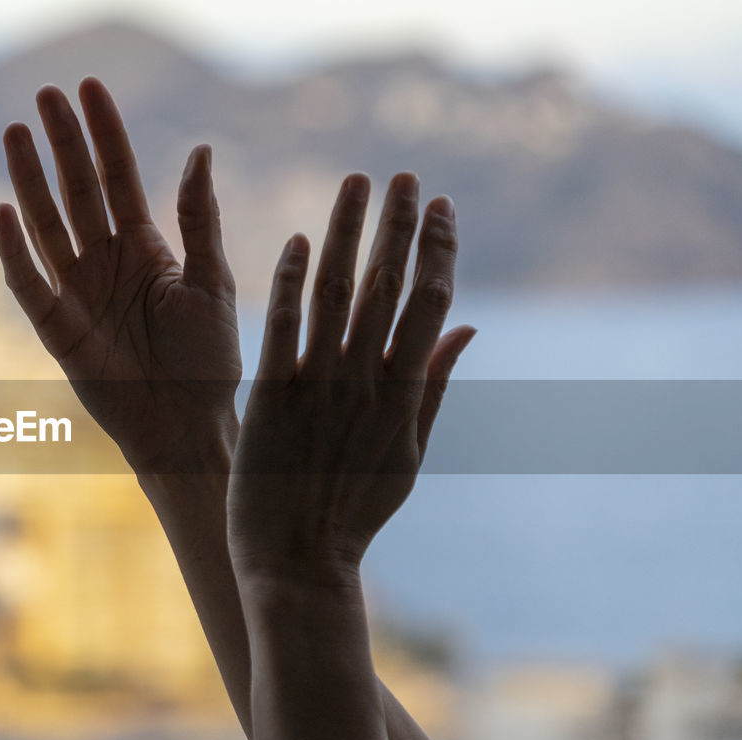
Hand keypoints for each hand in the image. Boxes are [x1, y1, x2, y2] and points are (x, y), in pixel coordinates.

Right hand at [0, 77, 240, 470]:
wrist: (190, 426)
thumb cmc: (208, 362)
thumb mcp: (212, 283)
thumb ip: (200, 220)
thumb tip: (201, 150)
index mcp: (144, 247)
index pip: (118, 176)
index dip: (104, 133)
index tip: (88, 88)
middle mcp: (105, 262)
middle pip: (77, 191)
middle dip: (62, 143)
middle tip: (45, 94)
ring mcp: (78, 292)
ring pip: (48, 225)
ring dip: (30, 180)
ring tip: (16, 132)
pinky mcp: (58, 329)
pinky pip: (29, 283)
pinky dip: (14, 250)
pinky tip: (4, 210)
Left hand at [228, 172, 475, 583]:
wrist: (297, 561)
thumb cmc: (353, 512)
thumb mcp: (410, 454)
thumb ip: (437, 387)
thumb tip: (468, 327)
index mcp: (405, 395)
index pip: (429, 304)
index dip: (437, 250)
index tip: (441, 206)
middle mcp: (367, 383)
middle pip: (389, 287)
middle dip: (400, 226)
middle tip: (405, 175)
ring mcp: (320, 387)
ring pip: (339, 294)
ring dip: (350, 233)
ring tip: (358, 183)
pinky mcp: (273, 397)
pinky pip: (285, 329)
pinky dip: (293, 282)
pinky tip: (299, 240)